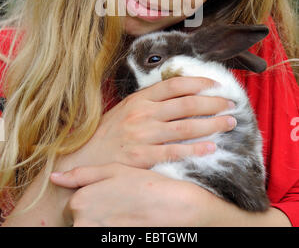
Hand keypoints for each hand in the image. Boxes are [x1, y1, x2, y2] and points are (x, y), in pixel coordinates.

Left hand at [51, 163, 214, 226]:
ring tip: (127, 216)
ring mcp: (96, 237)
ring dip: (104, 224)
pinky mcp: (110, 244)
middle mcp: (83, 224)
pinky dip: (115, 230)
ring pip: (91, 229)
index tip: (110, 198)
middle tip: (121, 206)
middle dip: (95, 214)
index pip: (72, 207)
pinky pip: (103, 236)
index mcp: (81, 202)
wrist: (176, 208)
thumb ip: (81, 174)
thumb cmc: (145, 185)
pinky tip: (130, 224)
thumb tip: (54, 177)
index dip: (90, 201)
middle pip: (79, 221)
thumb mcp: (113, 170)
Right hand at [57, 76, 235, 171]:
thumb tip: (177, 92)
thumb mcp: (125, 108)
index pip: (174, 85)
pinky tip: (211, 147)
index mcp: (140, 98)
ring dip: (211, 124)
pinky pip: (175, 152)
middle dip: (213, 103)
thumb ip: (149, 100)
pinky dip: (195, 149)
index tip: (216, 85)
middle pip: (186, 104)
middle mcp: (143, 113)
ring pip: (185, 127)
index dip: (198, 83)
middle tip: (231, 104)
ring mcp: (143, 135)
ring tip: (229, 123)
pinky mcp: (143, 157)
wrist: (86, 157)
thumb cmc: (108, 132)